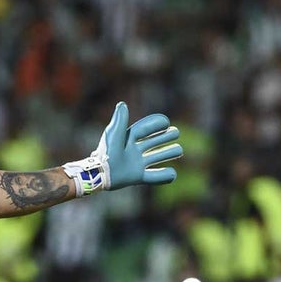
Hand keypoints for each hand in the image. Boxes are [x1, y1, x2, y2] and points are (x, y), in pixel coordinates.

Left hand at [63, 102, 182, 195]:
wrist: (101, 173)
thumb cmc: (107, 152)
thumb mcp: (114, 133)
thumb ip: (120, 119)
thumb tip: (123, 104)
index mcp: (127, 140)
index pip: (143, 130)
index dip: (154, 125)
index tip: (166, 121)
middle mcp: (133, 151)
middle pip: (151, 143)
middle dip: (164, 138)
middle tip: (176, 132)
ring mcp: (136, 165)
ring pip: (155, 158)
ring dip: (167, 153)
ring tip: (179, 150)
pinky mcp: (137, 177)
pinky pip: (153, 177)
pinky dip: (163, 176)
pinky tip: (173, 174)